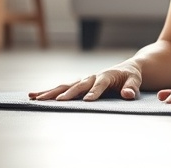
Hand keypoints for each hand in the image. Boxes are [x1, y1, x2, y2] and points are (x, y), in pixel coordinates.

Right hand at [28, 61, 142, 101]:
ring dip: (50, 92)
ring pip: (65, 86)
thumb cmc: (131, 76)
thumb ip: (131, 88)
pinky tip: (35, 96)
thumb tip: (127, 95)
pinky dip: (49, 92)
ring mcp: (83, 80)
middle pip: (77, 85)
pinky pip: (62, 88)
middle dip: (67, 93)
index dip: (95, 92)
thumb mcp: (135, 81)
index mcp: (107, 75)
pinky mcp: (78, 84)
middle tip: (57, 101)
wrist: (126, 68)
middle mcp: (92, 77)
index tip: (88, 101)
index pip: (100, 84)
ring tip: (34, 97)